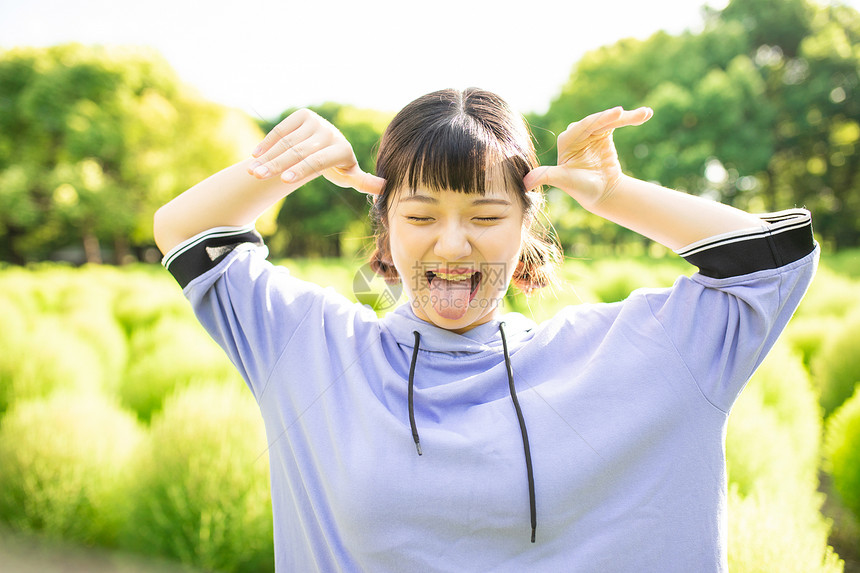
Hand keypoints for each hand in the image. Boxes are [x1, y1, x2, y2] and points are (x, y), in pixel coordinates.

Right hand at [248, 108, 384, 194]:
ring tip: (252, 171)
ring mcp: (316, 121)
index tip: (284, 180)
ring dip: (267, 157)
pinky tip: (255, 156)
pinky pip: (282, 130)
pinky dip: (267, 143)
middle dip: (276, 165)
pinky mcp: (303, 115)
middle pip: (299, 152)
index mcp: (343, 149)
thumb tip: (385, 188)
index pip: (318, 160)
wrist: (329, 144)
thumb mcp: (350, 177)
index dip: (301, 169)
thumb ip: (364, 182)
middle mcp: (330, 132)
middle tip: (258, 177)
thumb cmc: (339, 168)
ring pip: (287, 142)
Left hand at [523, 106, 651, 208]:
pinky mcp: (604, 132)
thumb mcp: (565, 182)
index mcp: (565, 141)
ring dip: (627, 116)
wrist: (600, 192)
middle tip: (624, 113)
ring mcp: (592, 131)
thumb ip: (547, 177)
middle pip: (596, 121)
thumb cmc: (581, 189)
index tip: (614, 115)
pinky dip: (632, 118)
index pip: (581, 128)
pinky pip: (618, 122)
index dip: (596, 121)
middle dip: (611, 117)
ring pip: (609, 120)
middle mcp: (577, 133)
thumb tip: (525, 184)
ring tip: (645, 114)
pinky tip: (646, 114)